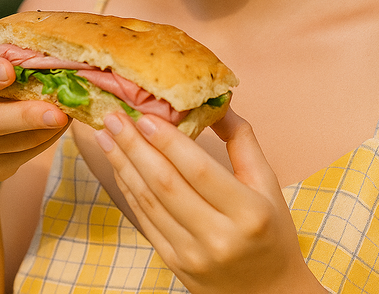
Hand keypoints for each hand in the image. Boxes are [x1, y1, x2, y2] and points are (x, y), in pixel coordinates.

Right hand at [0, 45, 68, 188]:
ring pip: (14, 143)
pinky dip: (47, 139)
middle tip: (58, 113)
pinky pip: (25, 155)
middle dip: (27, 116)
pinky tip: (58, 125)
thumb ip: (4, 55)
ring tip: (68, 112)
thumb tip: (34, 51)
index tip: (9, 71)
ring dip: (47, 128)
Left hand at [95, 108, 324, 293]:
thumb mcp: (268, 184)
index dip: (169, 142)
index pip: (199, 171)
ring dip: (124, 166)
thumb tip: (217, 103)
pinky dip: (130, 191)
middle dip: (135, 147)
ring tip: (107, 137)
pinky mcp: (175, 264)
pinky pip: (146, 222)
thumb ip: (242, 141)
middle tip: (114, 117)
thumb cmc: (271, 232)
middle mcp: (218, 237)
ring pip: (149, 203)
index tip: (145, 116)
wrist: (269, 293)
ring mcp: (192, 255)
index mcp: (248, 212)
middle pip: (166, 185)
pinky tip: (120, 167)